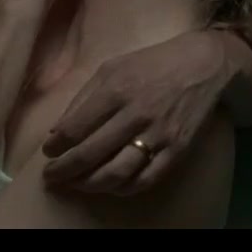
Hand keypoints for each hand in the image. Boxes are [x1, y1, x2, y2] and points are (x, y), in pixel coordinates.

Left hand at [40, 29, 234, 194]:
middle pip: (91, 154)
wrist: (203, 64)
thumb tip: (58, 130)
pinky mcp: (177, 150)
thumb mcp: (112, 67)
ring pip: (117, 173)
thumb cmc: (151, 63)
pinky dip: (123, 188)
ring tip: (77, 184)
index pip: (75, 128)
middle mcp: (135, 114)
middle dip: (64, 170)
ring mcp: (158, 135)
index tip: (48, 152)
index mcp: (116, 90)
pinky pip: (146, 180)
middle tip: (52, 177)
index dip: (56, 146)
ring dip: (90, 184)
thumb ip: (84, 97)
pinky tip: (110, 185)